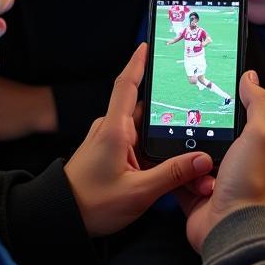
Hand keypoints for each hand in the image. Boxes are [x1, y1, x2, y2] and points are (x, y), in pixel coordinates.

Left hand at [64, 44, 213, 237]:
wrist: (61, 219)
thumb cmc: (91, 205)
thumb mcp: (138, 192)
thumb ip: (172, 174)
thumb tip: (203, 159)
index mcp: (114, 130)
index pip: (127, 85)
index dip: (139, 63)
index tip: (149, 45)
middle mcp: (111, 130)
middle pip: (146, 109)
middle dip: (172, 109)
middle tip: (196, 101)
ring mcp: (110, 142)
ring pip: (145, 129)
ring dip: (166, 135)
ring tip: (194, 140)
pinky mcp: (112, 155)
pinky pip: (139, 144)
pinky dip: (156, 148)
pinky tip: (175, 158)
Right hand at [176, 71, 264, 251]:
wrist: (231, 229)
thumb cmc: (252, 183)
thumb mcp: (261, 134)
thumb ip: (258, 103)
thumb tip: (250, 76)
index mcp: (255, 144)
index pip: (239, 112)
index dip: (225, 97)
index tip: (206, 82)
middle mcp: (236, 160)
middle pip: (210, 131)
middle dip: (196, 123)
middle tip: (179, 107)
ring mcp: (214, 177)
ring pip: (189, 151)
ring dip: (184, 149)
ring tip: (179, 142)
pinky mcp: (193, 193)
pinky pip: (176, 174)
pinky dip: (172, 170)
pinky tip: (170, 163)